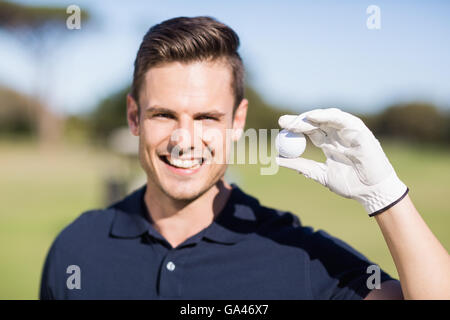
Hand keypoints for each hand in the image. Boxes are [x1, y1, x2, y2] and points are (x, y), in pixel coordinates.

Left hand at [276, 108, 407, 215]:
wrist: (370, 192)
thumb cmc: (349, 184)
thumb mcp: (319, 174)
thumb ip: (300, 165)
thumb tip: (277, 160)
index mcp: (329, 144)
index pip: (309, 131)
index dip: (295, 128)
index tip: (279, 128)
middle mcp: (337, 135)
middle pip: (315, 122)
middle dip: (299, 120)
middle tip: (282, 121)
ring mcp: (348, 132)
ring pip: (327, 117)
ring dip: (310, 117)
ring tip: (295, 122)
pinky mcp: (359, 130)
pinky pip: (342, 119)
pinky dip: (328, 116)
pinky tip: (313, 117)